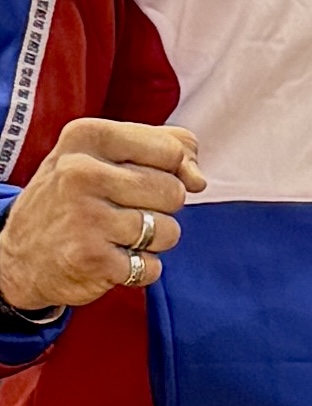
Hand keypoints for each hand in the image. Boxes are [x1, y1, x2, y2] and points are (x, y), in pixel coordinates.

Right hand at [0, 118, 204, 313]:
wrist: (18, 257)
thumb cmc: (74, 198)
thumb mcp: (103, 156)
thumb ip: (163, 148)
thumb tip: (199, 179)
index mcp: (86, 137)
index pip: (171, 150)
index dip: (172, 170)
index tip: (143, 178)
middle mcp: (80, 172)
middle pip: (173, 191)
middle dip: (160, 208)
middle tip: (122, 211)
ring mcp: (85, 216)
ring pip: (168, 230)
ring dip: (152, 241)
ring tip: (116, 236)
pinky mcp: (91, 258)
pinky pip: (152, 265)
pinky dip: (140, 268)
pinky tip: (111, 259)